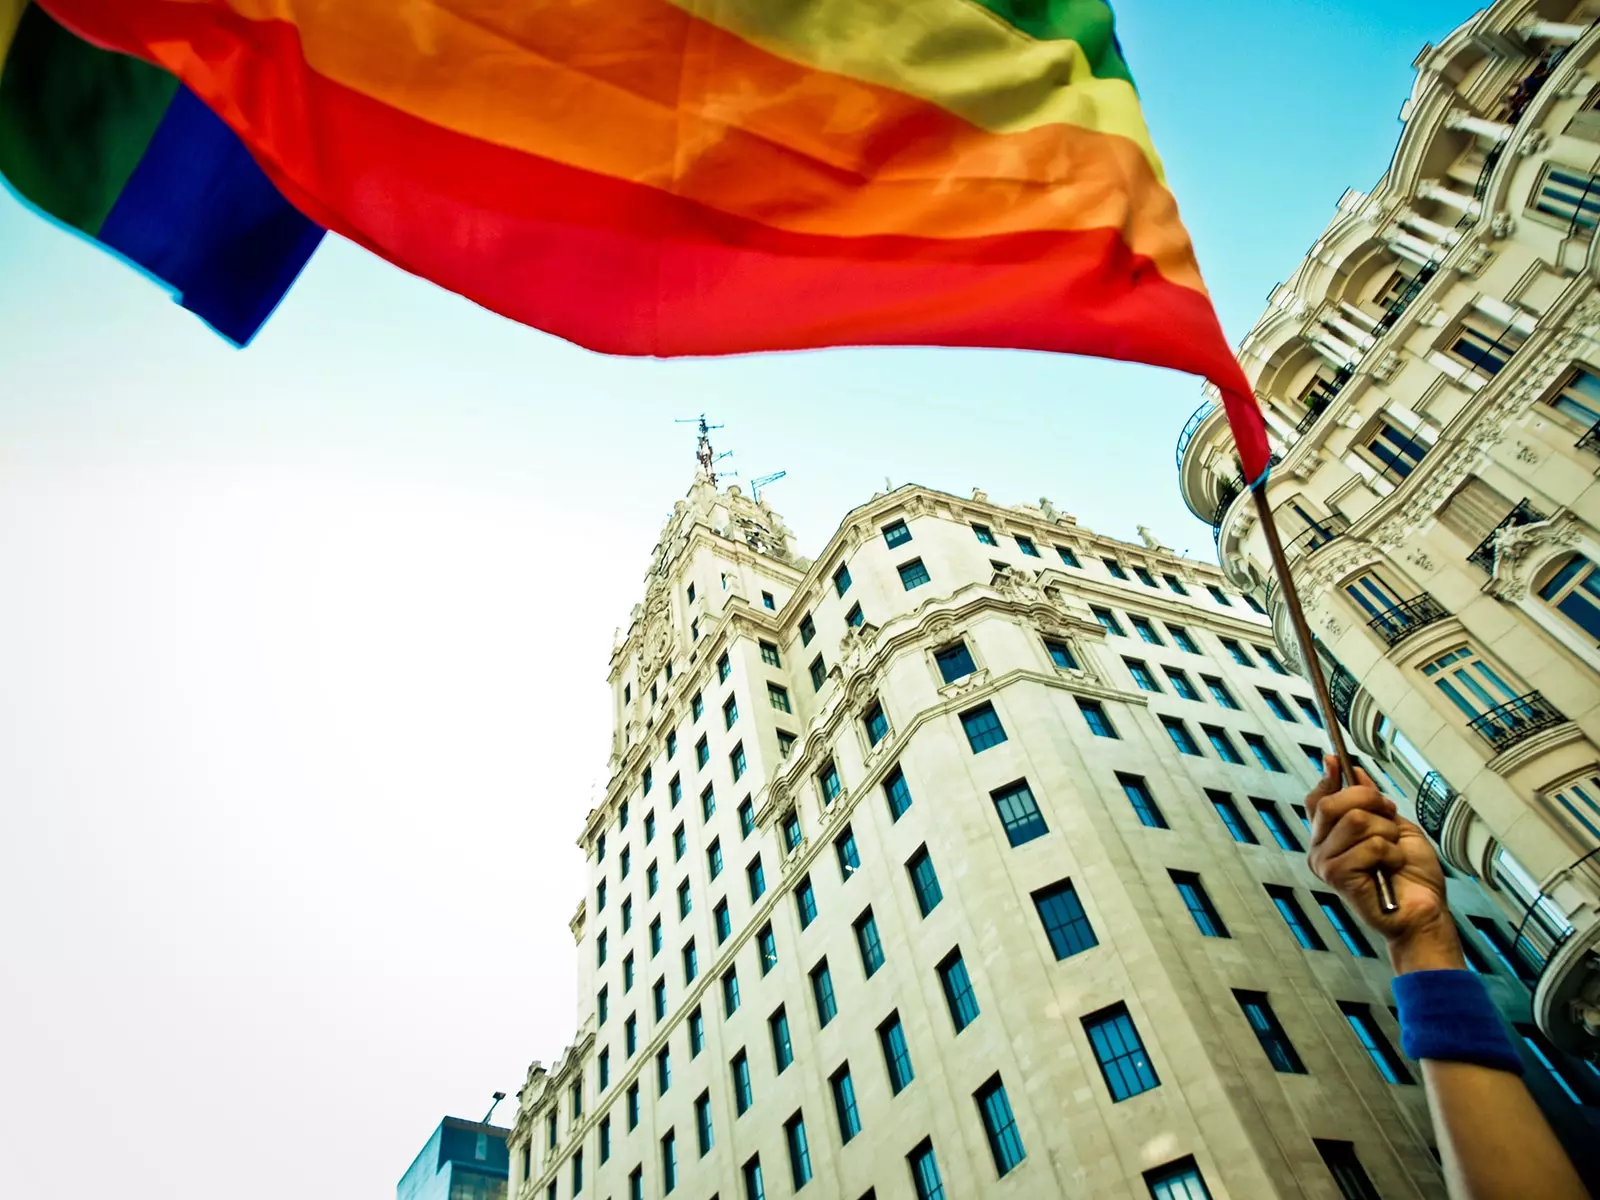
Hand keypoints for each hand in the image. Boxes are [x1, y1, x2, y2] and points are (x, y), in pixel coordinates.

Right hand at [1305, 756, 1462, 973]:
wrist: (1425, 912)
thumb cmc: (1412, 877)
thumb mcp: (1395, 827)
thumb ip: (1372, 803)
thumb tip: (1355, 772)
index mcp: (1330, 838)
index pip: (1317, 800)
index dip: (1326, 778)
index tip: (1335, 760)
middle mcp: (1320, 850)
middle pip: (1334, 803)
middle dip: (1371, 802)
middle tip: (1390, 820)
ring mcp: (1326, 864)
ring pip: (1356, 821)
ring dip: (1387, 833)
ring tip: (1393, 853)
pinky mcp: (1338, 877)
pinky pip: (1369, 845)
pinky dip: (1391, 853)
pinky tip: (1391, 869)